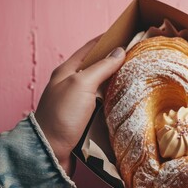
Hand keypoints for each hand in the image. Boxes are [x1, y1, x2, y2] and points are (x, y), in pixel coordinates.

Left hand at [35, 36, 125, 175]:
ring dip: (116, 83)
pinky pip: (102, 104)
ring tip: (137, 78)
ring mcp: (78, 102)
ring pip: (101, 87)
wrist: (50, 151)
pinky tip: (126, 101)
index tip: (126, 36)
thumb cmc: (62, 115)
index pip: (90, 48)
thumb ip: (101, 67)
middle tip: (137, 59)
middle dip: (115, 62)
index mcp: (67, 71)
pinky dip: (114, 100)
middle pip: (97, 67)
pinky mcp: (84, 118)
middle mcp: (72, 84)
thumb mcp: (82, 85)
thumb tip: (120, 51)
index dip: (107, 40)